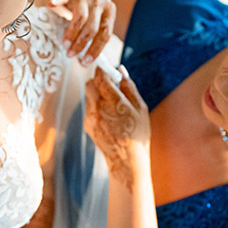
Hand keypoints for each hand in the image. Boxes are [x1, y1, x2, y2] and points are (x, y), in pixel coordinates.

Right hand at [48, 0, 114, 64]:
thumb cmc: (91, 1)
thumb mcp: (100, 14)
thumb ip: (97, 31)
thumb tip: (88, 58)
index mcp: (109, 10)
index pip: (105, 34)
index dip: (96, 49)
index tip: (86, 61)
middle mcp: (99, 2)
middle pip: (92, 27)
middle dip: (81, 44)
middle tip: (72, 55)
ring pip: (79, 17)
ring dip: (71, 33)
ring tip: (65, 45)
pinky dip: (57, 0)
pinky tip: (50, 5)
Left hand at [84, 66, 149, 188]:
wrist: (127, 159)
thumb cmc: (138, 133)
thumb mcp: (141, 109)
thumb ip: (129, 87)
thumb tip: (121, 69)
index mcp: (115, 103)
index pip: (101, 78)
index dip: (102, 70)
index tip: (106, 67)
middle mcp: (99, 109)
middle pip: (90, 84)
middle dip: (97, 80)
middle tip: (108, 82)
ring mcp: (91, 117)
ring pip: (88, 96)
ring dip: (97, 93)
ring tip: (112, 103)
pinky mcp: (87, 125)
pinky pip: (89, 108)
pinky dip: (96, 106)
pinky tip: (109, 115)